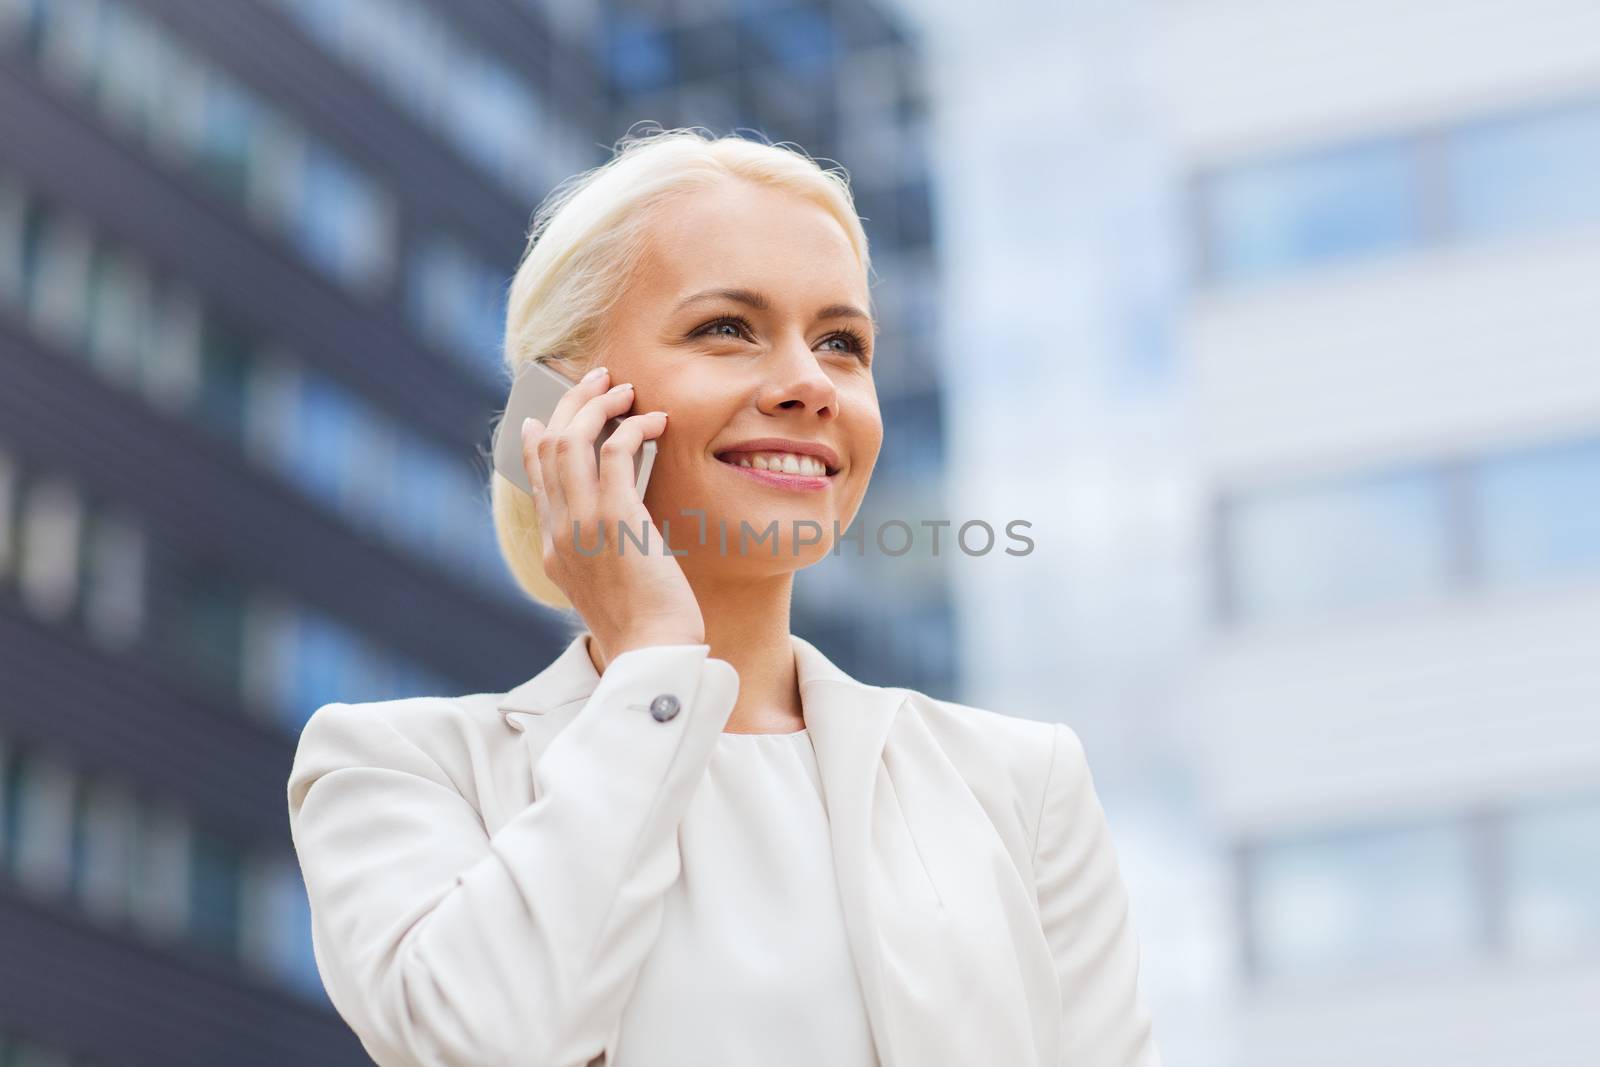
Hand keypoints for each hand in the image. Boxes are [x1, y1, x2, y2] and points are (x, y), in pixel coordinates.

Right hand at [519, 365, 704, 658]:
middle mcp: (558, 531)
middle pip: (548, 446)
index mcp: (554, 549)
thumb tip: (624, 507)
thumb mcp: (613, 582)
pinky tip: (654, 422)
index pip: (535, 477)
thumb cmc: (648, 625)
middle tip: (599, 379)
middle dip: (571, 403)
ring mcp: (581, 523)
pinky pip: (613, 451)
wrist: (653, 654)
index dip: (540, 436)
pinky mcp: (614, 518)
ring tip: (625, 389)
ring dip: (598, 404)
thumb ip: (605, 545)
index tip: (550, 412)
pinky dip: (632, 427)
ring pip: (572, 439)